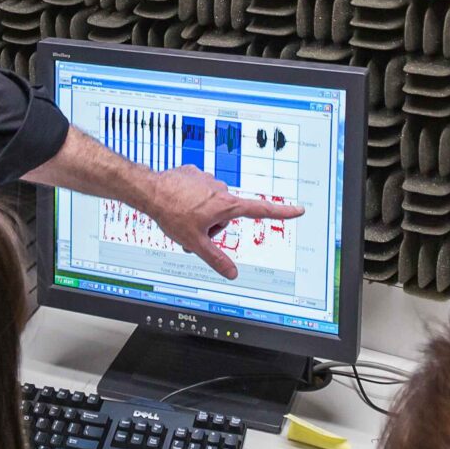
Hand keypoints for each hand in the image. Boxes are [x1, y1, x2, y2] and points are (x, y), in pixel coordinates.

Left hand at [140, 167, 302, 278]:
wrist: (151, 191)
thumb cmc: (172, 214)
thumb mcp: (196, 243)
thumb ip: (216, 259)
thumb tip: (233, 274)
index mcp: (226, 205)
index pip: (261, 209)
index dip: (282, 212)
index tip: (299, 210)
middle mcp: (220, 189)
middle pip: (226, 215)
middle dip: (214, 224)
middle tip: (195, 229)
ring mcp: (207, 180)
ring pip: (212, 204)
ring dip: (202, 213)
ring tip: (183, 216)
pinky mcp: (195, 174)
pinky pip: (199, 191)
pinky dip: (192, 200)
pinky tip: (179, 203)